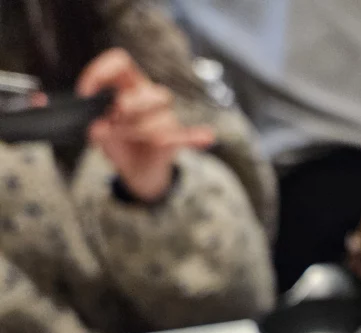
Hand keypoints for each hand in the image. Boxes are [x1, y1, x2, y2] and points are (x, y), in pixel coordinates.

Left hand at [77, 48, 214, 202]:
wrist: (137, 173)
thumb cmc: (119, 144)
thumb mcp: (101, 133)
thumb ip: (97, 125)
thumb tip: (97, 128)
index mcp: (129, 85)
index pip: (120, 64)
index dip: (102, 72)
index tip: (86, 92)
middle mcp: (150, 97)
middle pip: (144, 91)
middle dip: (124, 108)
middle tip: (110, 122)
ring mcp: (166, 119)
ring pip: (157, 117)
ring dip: (136, 128)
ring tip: (120, 137)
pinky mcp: (174, 141)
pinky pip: (186, 137)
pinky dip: (195, 137)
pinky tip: (207, 137)